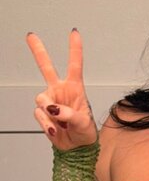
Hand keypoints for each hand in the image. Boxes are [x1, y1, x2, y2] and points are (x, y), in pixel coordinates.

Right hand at [27, 29, 97, 149]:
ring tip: (61, 124)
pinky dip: (47, 124)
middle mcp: (60, 90)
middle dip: (38, 51)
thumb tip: (54, 109)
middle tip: (30, 36)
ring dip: (49, 113)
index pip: (75, 65)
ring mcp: (50, 101)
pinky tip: (55, 129)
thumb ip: (70, 114)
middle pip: (46, 67)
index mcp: (76, 88)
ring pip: (41, 100)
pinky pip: (39, 115)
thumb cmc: (85, 132)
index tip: (73, 33)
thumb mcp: (84, 123)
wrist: (75, 147)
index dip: (74, 49)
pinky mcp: (42, 113)